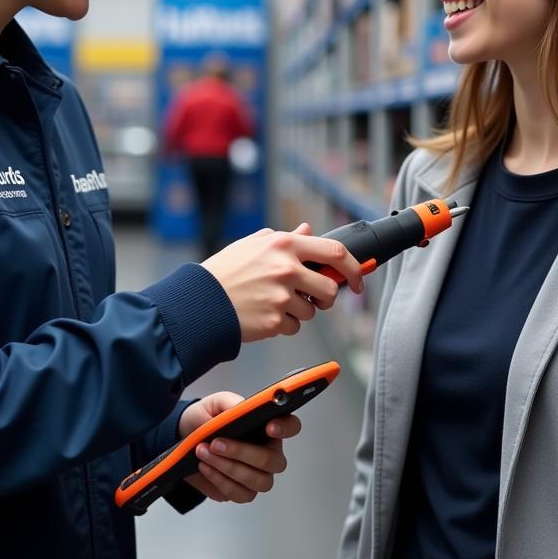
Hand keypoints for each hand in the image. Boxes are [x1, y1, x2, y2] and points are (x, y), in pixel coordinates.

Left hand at [178, 392, 301, 502]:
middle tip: (217, 443)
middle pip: (273, 461)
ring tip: (205, 453)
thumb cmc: (207, 418)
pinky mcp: (241, 491)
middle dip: (243, 452)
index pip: (291, 427)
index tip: (268, 427)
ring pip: (259, 481)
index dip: (285, 428)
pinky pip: (239, 493)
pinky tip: (205, 466)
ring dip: (229, 468)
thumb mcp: (216, 403)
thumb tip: (242, 409)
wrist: (186, 437)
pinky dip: (219, 480)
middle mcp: (269, 453)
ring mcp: (257, 475)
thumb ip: (231, 403)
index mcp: (269, 427)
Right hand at [201, 223, 364, 341]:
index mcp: (284, 244)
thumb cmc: (225, 272)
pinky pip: (293, 327)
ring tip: (273, 303)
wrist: (200, 301)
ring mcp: (282, 296)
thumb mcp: (253, 244)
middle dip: (327, 299)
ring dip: (299, 312)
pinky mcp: (275, 321)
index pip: (335, 252)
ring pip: (311, 312)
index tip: (357, 278)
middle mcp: (286, 268)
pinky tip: (264, 314)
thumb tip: (308, 231)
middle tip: (316, 300)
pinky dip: (283, 325)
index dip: (353, 267)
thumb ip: (285, 237)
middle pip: (330, 288)